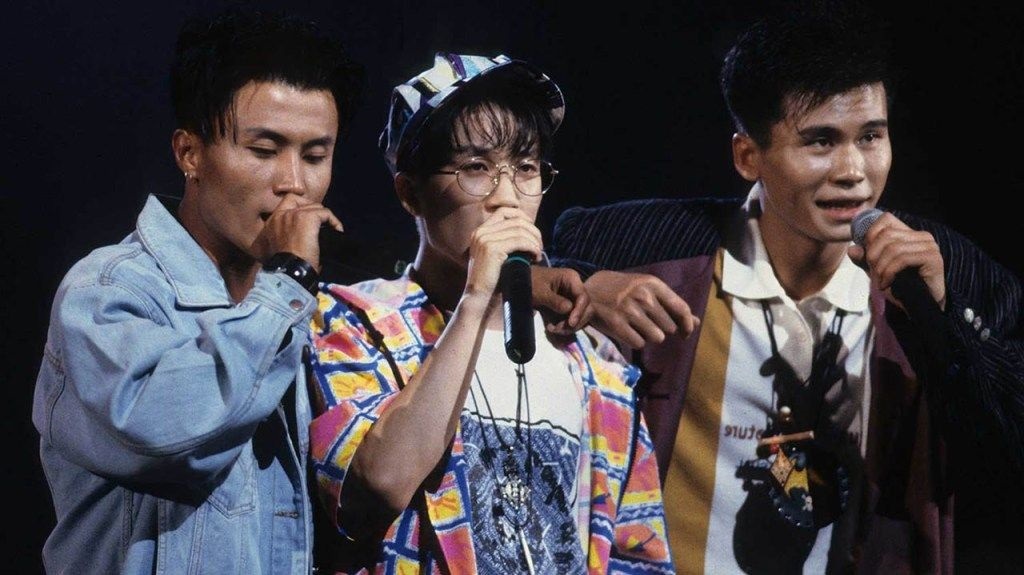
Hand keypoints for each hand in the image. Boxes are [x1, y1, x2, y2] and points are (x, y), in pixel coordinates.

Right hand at [252, 195, 343, 270]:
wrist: (291, 271)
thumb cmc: (288, 266)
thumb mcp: (281, 248)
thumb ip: (287, 235)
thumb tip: (303, 233)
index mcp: (272, 222)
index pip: (288, 200)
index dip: (302, 205)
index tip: (311, 215)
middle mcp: (281, 215)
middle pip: (303, 202)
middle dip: (315, 210)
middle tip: (323, 223)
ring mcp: (294, 214)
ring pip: (316, 207)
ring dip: (325, 217)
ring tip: (331, 229)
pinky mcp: (307, 217)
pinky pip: (326, 213)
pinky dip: (334, 221)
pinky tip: (338, 231)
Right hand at [464, 208, 542, 302]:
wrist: (477, 297)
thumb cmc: (490, 280)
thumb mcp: (495, 255)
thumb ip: (504, 241)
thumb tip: (527, 232)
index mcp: (480, 231)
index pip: (504, 211)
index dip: (523, 217)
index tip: (532, 231)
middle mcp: (481, 232)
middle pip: (516, 220)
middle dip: (533, 231)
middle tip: (539, 245)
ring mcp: (485, 239)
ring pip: (520, 230)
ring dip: (534, 241)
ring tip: (538, 253)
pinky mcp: (492, 249)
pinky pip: (520, 241)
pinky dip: (532, 247)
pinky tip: (535, 257)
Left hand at [531, 266, 592, 334]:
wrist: (517, 282)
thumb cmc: (529, 282)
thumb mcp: (540, 291)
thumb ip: (555, 301)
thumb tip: (569, 309)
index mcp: (571, 279)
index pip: (583, 297)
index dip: (579, 311)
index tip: (570, 323)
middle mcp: (574, 288)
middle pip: (585, 308)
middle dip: (574, 321)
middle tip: (559, 330)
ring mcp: (570, 298)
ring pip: (578, 316)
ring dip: (568, 326)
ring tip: (553, 329)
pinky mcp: (564, 307)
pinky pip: (569, 318)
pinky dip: (562, 325)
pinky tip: (551, 327)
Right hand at [584, 270, 699, 347]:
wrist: (590, 290)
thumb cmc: (624, 290)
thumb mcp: (647, 290)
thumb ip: (671, 305)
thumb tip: (696, 322)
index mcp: (653, 284)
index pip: (681, 308)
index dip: (688, 324)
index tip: (687, 333)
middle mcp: (643, 296)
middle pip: (669, 328)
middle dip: (663, 329)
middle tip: (651, 324)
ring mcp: (629, 310)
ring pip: (656, 338)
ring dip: (650, 337)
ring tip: (640, 327)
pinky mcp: (617, 324)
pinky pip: (639, 344)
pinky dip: (637, 341)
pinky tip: (629, 332)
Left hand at [847, 211, 945, 310]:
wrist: (921, 307)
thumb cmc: (901, 287)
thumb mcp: (878, 271)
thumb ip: (865, 260)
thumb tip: (852, 249)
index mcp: (909, 234)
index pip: (885, 219)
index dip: (871, 235)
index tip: (868, 256)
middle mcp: (921, 236)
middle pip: (885, 235)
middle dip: (873, 256)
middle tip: (874, 274)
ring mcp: (929, 246)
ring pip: (893, 248)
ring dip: (880, 268)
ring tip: (880, 281)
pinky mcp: (933, 258)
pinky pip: (902, 259)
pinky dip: (889, 273)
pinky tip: (887, 284)